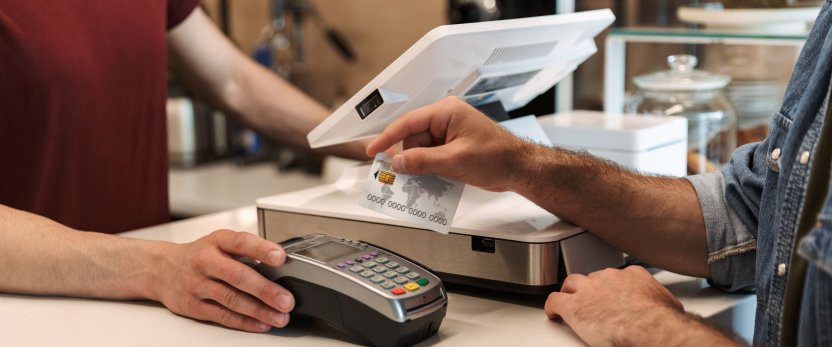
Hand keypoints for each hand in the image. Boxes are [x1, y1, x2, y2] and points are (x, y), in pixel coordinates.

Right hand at [153, 230, 293, 331]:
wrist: (162, 269)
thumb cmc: (201, 255)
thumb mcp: (220, 243)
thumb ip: (246, 253)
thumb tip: (280, 269)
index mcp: (217, 241)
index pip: (241, 242)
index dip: (261, 249)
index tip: (280, 257)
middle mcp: (205, 261)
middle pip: (237, 276)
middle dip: (265, 290)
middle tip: (286, 300)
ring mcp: (197, 284)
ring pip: (231, 299)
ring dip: (258, 311)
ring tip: (279, 317)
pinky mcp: (193, 305)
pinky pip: (222, 316)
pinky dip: (244, 322)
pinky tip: (260, 324)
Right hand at [366, 96, 528, 191]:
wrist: (519, 168)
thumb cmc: (498, 156)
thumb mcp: (455, 159)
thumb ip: (423, 161)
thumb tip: (398, 162)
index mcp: (446, 112)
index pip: (408, 122)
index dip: (387, 137)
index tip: (374, 151)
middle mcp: (446, 119)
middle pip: (412, 139)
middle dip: (408, 158)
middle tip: (401, 176)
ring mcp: (449, 134)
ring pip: (420, 151)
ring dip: (420, 166)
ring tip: (427, 179)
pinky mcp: (452, 148)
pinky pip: (431, 157)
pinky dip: (429, 169)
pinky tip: (433, 180)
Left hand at [544, 266, 683, 346]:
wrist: (648, 325)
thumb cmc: (660, 319)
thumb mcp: (668, 303)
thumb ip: (662, 301)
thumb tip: (668, 308)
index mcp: (631, 276)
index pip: (618, 276)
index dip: (612, 286)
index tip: (612, 294)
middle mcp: (608, 278)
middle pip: (593, 278)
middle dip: (590, 287)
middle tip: (590, 299)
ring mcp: (589, 289)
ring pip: (571, 283)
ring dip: (569, 292)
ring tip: (568, 301)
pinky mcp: (574, 306)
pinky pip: (555, 300)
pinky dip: (551, 306)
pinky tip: (552, 313)